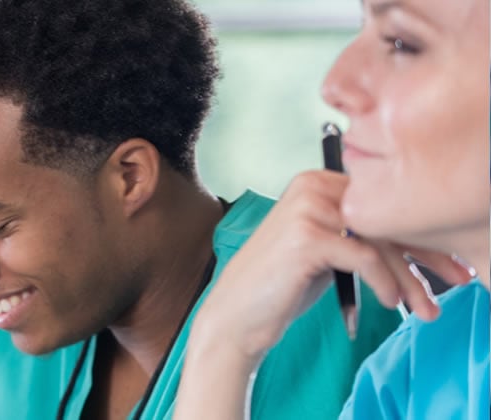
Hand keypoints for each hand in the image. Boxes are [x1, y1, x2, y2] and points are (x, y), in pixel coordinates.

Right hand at [193, 171, 471, 359]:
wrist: (237, 315)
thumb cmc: (281, 286)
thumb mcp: (327, 250)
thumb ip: (361, 233)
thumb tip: (424, 243)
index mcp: (317, 181)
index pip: (383, 203)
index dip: (422, 234)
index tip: (450, 263)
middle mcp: (312, 186)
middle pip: (387, 218)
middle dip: (427, 255)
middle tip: (458, 280)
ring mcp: (308, 209)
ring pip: (382, 240)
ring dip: (410, 278)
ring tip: (425, 308)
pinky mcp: (308, 236)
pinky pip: (367, 258)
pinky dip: (385, 283)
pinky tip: (390, 302)